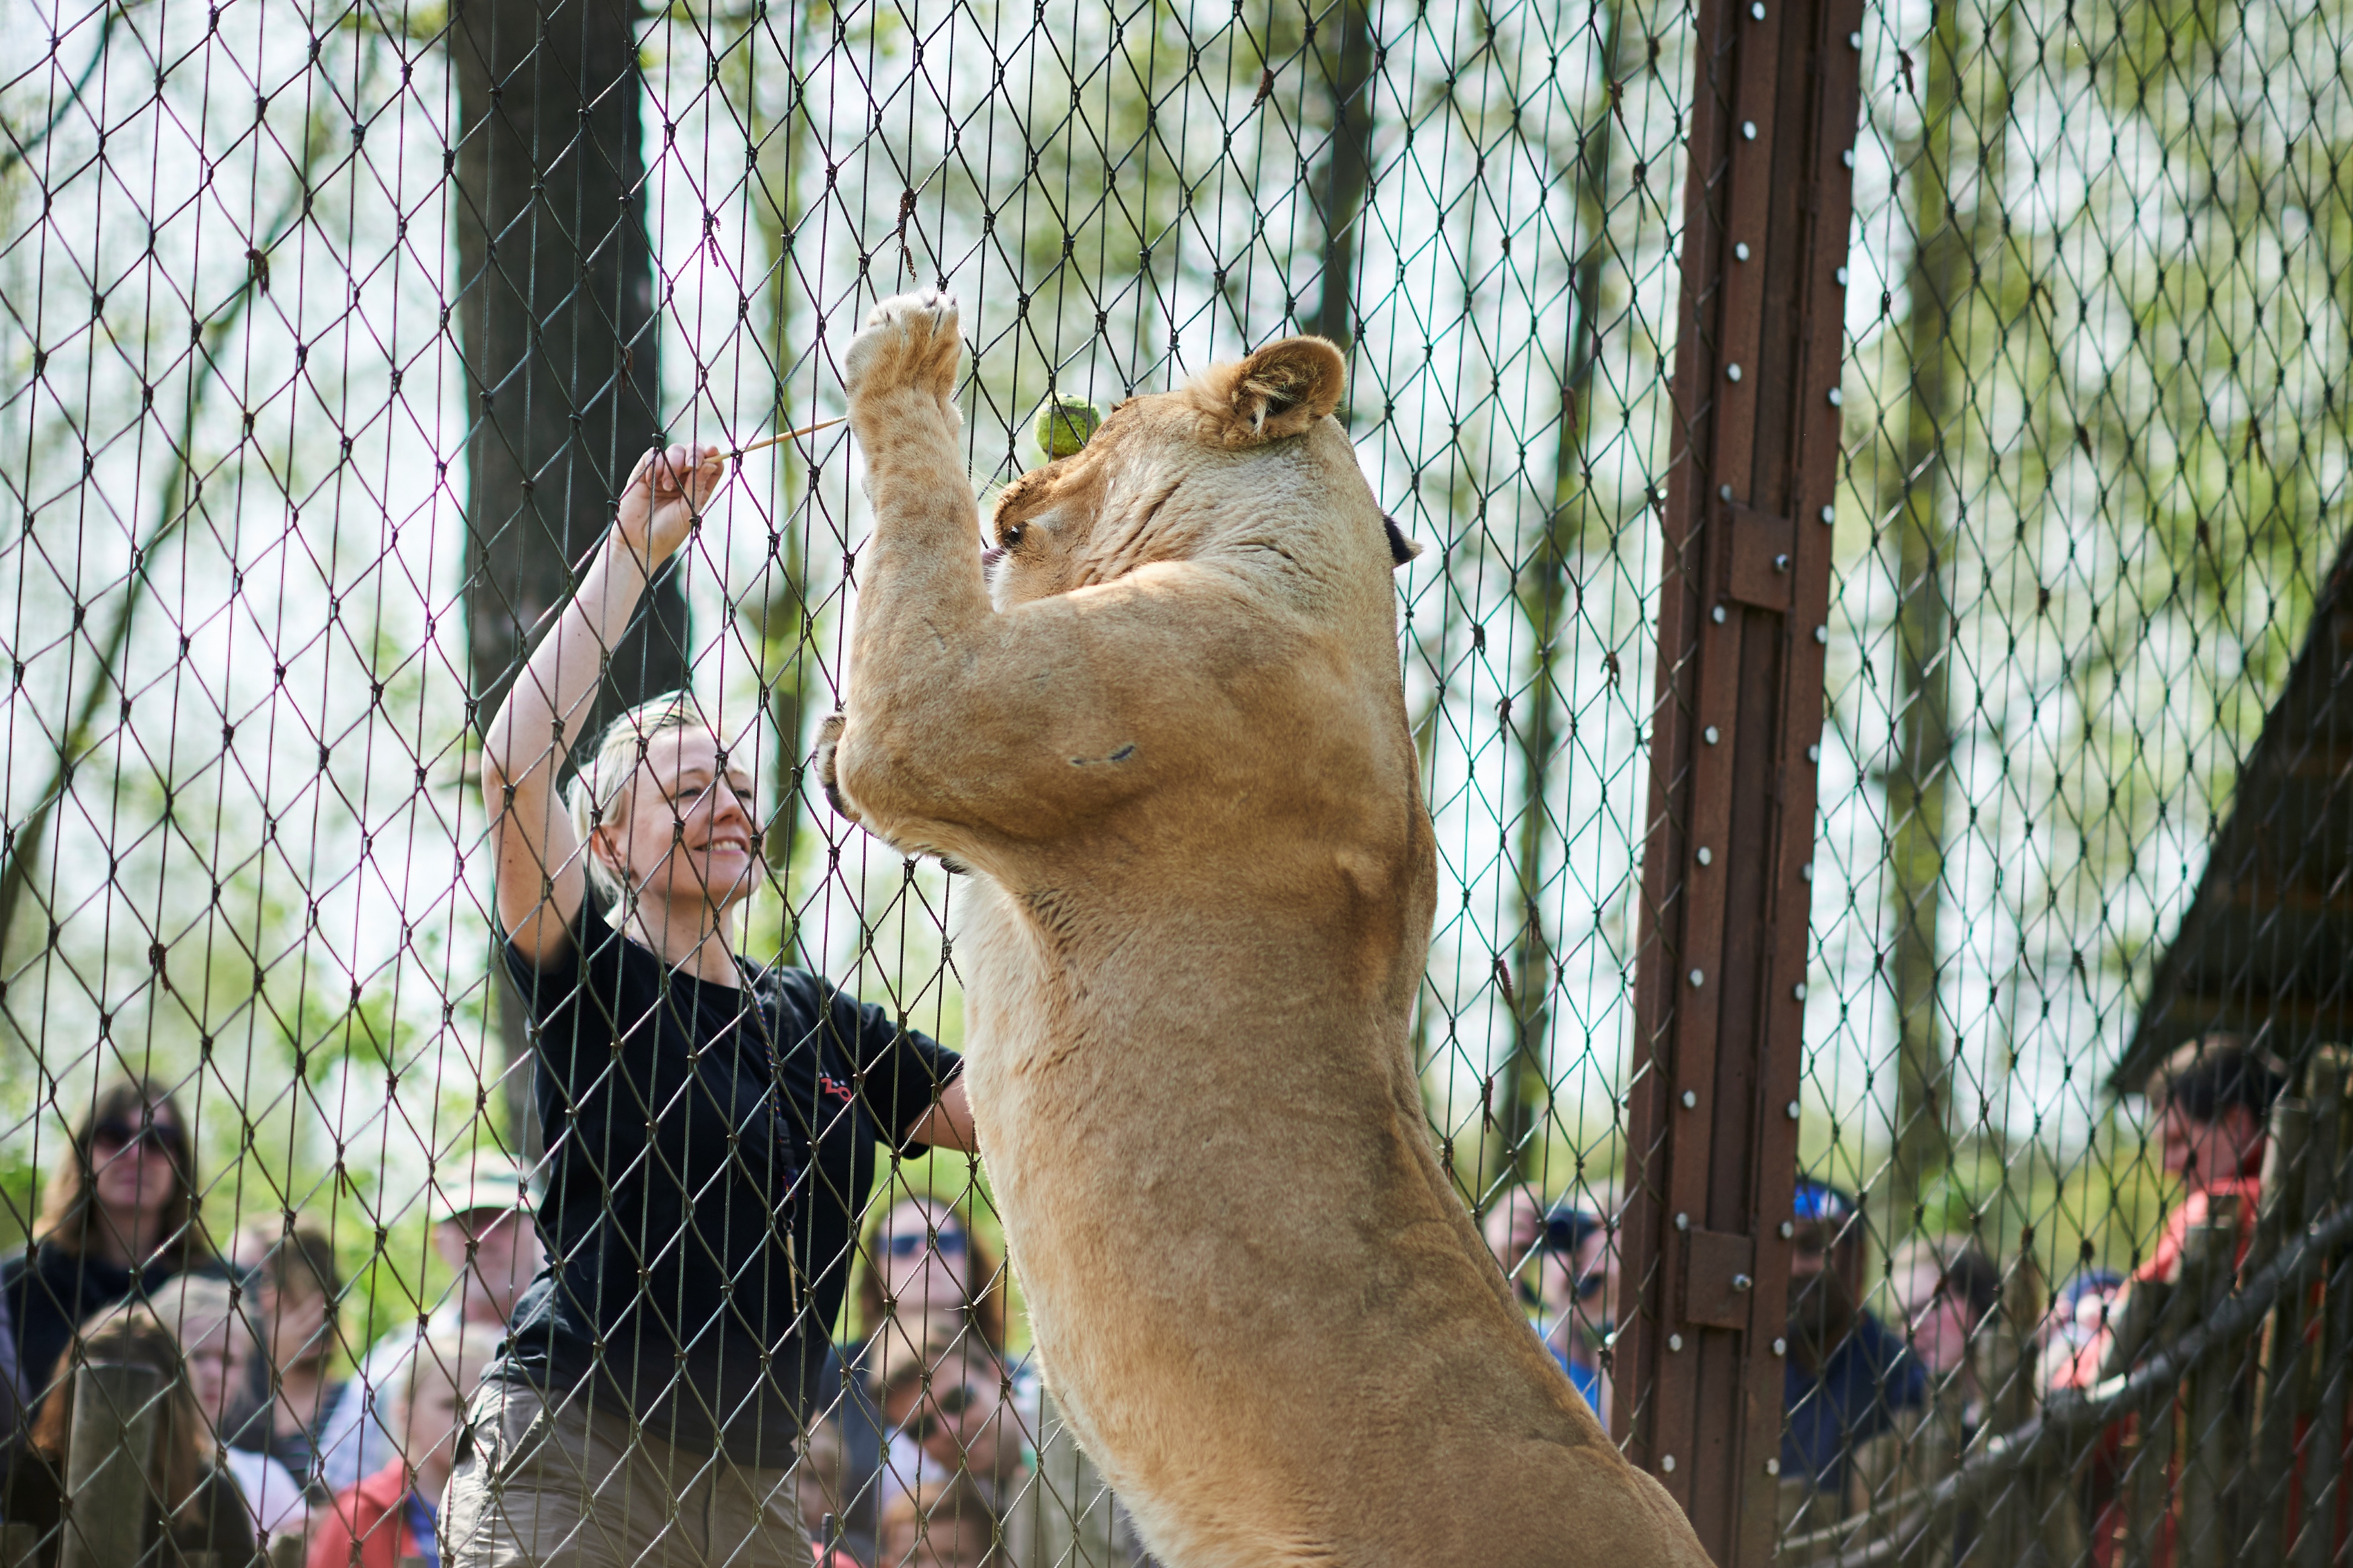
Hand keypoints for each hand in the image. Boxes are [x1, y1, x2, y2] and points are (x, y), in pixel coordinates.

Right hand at [613, 442, 724, 569]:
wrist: (638, 542)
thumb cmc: (667, 532)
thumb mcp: (688, 511)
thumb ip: (697, 486)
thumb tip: (712, 462)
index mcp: (697, 489)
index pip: (711, 464)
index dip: (713, 455)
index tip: (713, 452)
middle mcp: (682, 478)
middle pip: (693, 451)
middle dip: (694, 453)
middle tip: (690, 465)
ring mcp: (663, 473)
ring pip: (674, 450)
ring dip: (674, 464)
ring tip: (667, 487)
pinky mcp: (644, 472)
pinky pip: (653, 455)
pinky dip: (656, 464)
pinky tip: (652, 482)